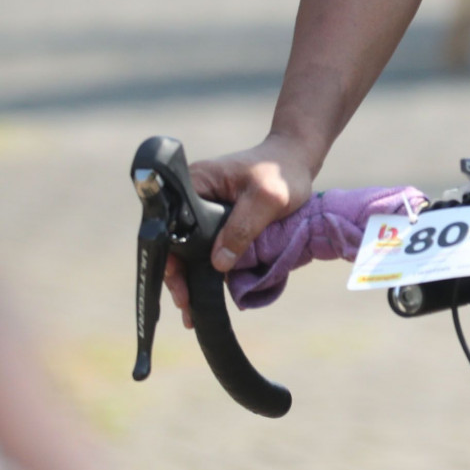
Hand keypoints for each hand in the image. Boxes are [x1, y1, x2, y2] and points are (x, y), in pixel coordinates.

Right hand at [163, 133, 313, 328]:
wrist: (298, 158)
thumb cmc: (284, 172)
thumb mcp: (267, 199)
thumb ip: (242, 228)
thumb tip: (217, 264)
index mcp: (197, 182)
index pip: (170, 226)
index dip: (172, 259)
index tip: (180, 288)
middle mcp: (195, 194)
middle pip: (176, 241)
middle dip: (179, 276)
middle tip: (187, 309)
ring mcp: (206, 206)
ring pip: (190, 247)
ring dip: (192, 276)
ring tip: (192, 312)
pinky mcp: (220, 217)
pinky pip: (207, 245)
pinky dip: (206, 268)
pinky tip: (207, 292)